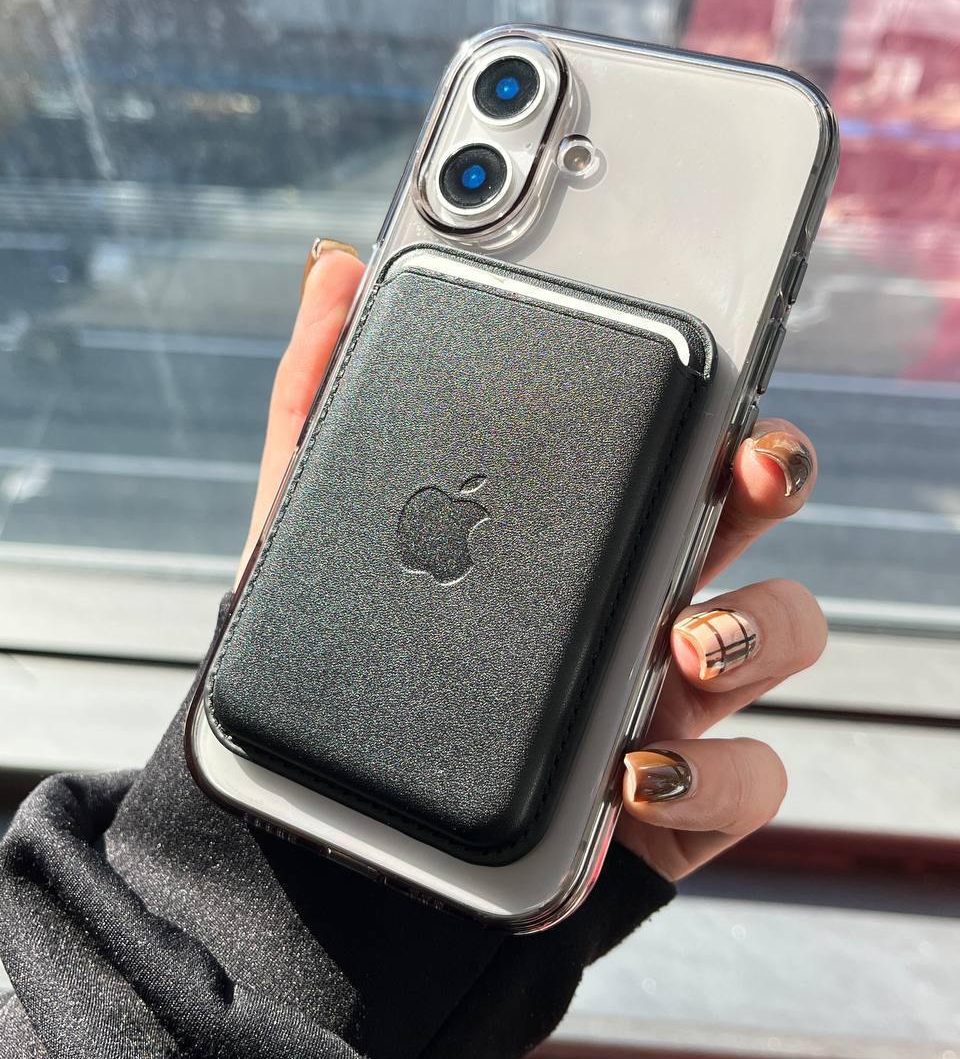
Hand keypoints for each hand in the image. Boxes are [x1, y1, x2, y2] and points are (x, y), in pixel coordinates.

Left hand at [241, 242, 823, 882]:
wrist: (331, 847)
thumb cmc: (341, 674)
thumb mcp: (302, 533)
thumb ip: (314, 401)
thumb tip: (333, 268)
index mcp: (571, 532)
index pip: (669, 446)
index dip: (715, 407)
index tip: (721, 388)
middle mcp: (634, 599)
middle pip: (749, 518)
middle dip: (774, 480)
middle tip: (747, 470)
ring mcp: (665, 697)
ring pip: (779, 634)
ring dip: (757, 627)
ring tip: (685, 642)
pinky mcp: (675, 799)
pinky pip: (750, 778)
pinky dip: (714, 771)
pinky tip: (634, 768)